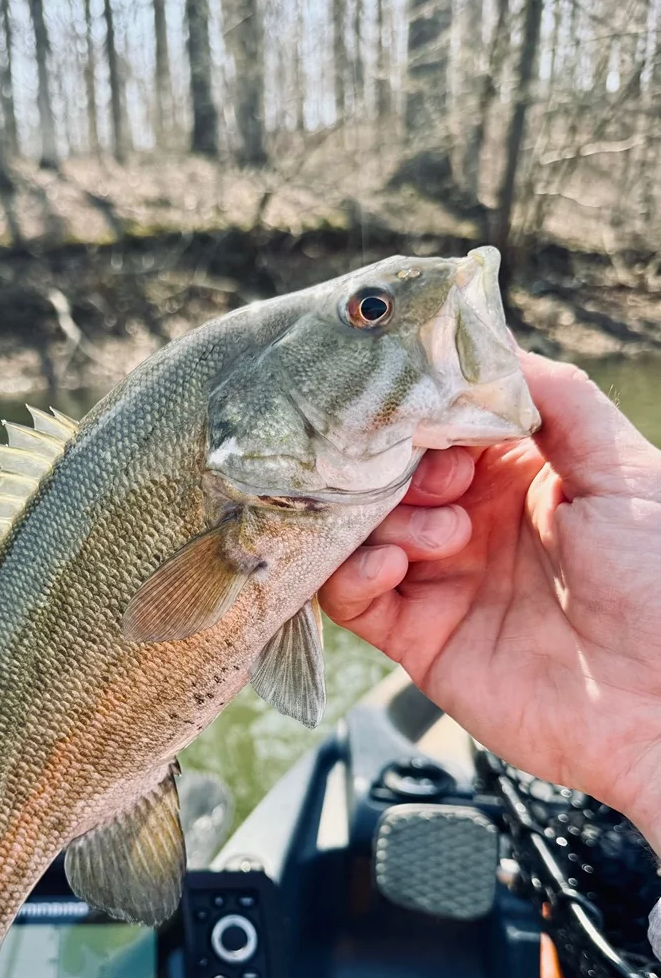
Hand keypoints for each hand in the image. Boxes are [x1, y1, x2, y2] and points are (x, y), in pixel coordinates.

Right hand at [320, 353, 660, 850]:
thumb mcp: (625, 471)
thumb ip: (560, 400)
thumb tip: (489, 339)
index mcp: (517, 473)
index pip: (439, 422)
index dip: (424, 410)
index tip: (421, 406)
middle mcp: (469, 521)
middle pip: (387, 471)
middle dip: (396, 462)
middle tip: (440, 479)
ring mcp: (440, 579)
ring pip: (359, 528)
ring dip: (382, 517)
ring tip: (440, 533)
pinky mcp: (416, 638)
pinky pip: (351, 597)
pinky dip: (355, 573)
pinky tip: (393, 564)